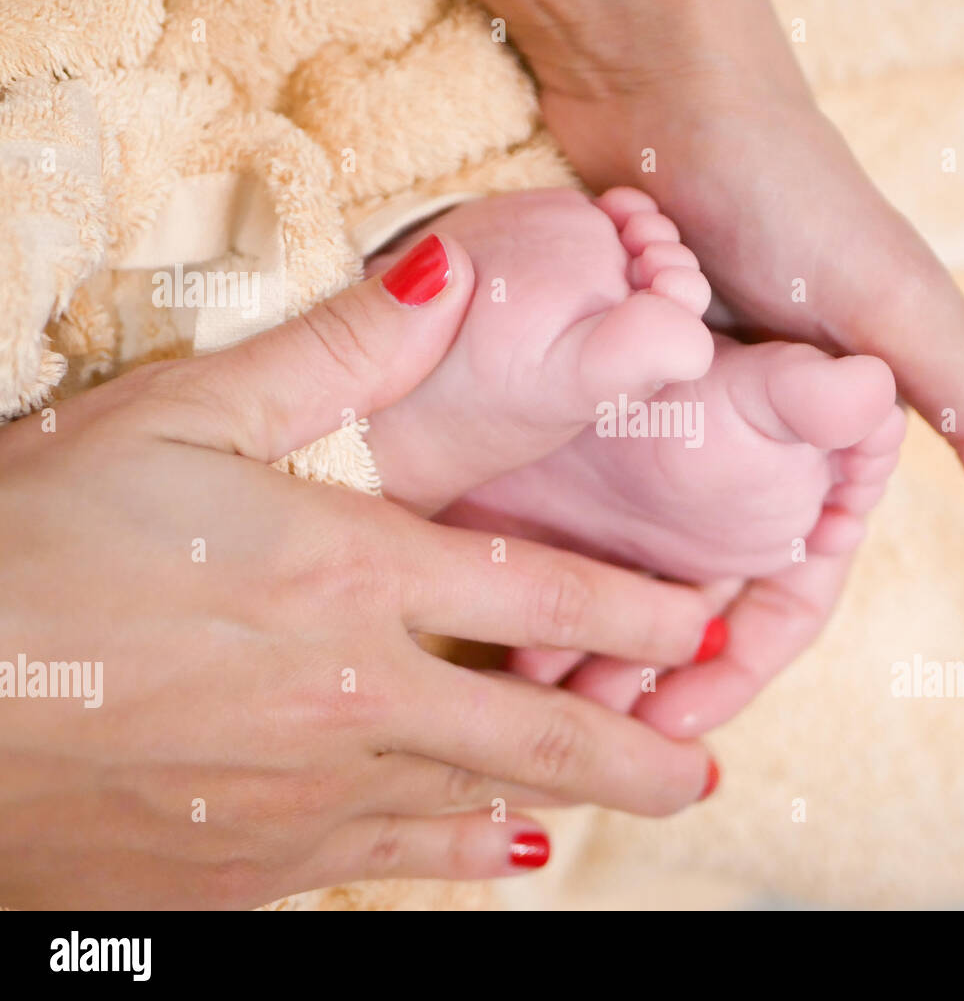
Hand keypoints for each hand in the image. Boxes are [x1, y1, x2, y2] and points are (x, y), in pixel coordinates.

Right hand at [0, 236, 718, 908]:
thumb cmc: (28, 549)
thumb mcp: (175, 416)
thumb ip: (334, 355)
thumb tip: (448, 280)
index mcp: (352, 578)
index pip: (544, 598)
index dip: (641, 617)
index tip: (710, 628)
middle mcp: (357, 698)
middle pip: (543, 735)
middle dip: (641, 750)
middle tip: (706, 763)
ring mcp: (309, 795)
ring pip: (481, 806)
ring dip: (576, 804)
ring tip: (642, 803)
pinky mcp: (252, 867)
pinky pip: (394, 862)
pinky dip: (461, 858)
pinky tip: (504, 859)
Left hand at [415, 0, 963, 732]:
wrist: (674, 100)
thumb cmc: (792, 198)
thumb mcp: (900, 305)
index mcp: (828, 452)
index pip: (789, 599)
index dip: (733, 674)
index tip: (670, 731)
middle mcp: (757, 452)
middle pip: (704, 600)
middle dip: (653, 674)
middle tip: (585, 731)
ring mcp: (684, 429)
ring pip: (640, 565)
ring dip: (598, 631)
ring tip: (537, 688)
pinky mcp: (620, 400)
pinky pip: (589, 506)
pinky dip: (560, 560)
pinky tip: (513, 604)